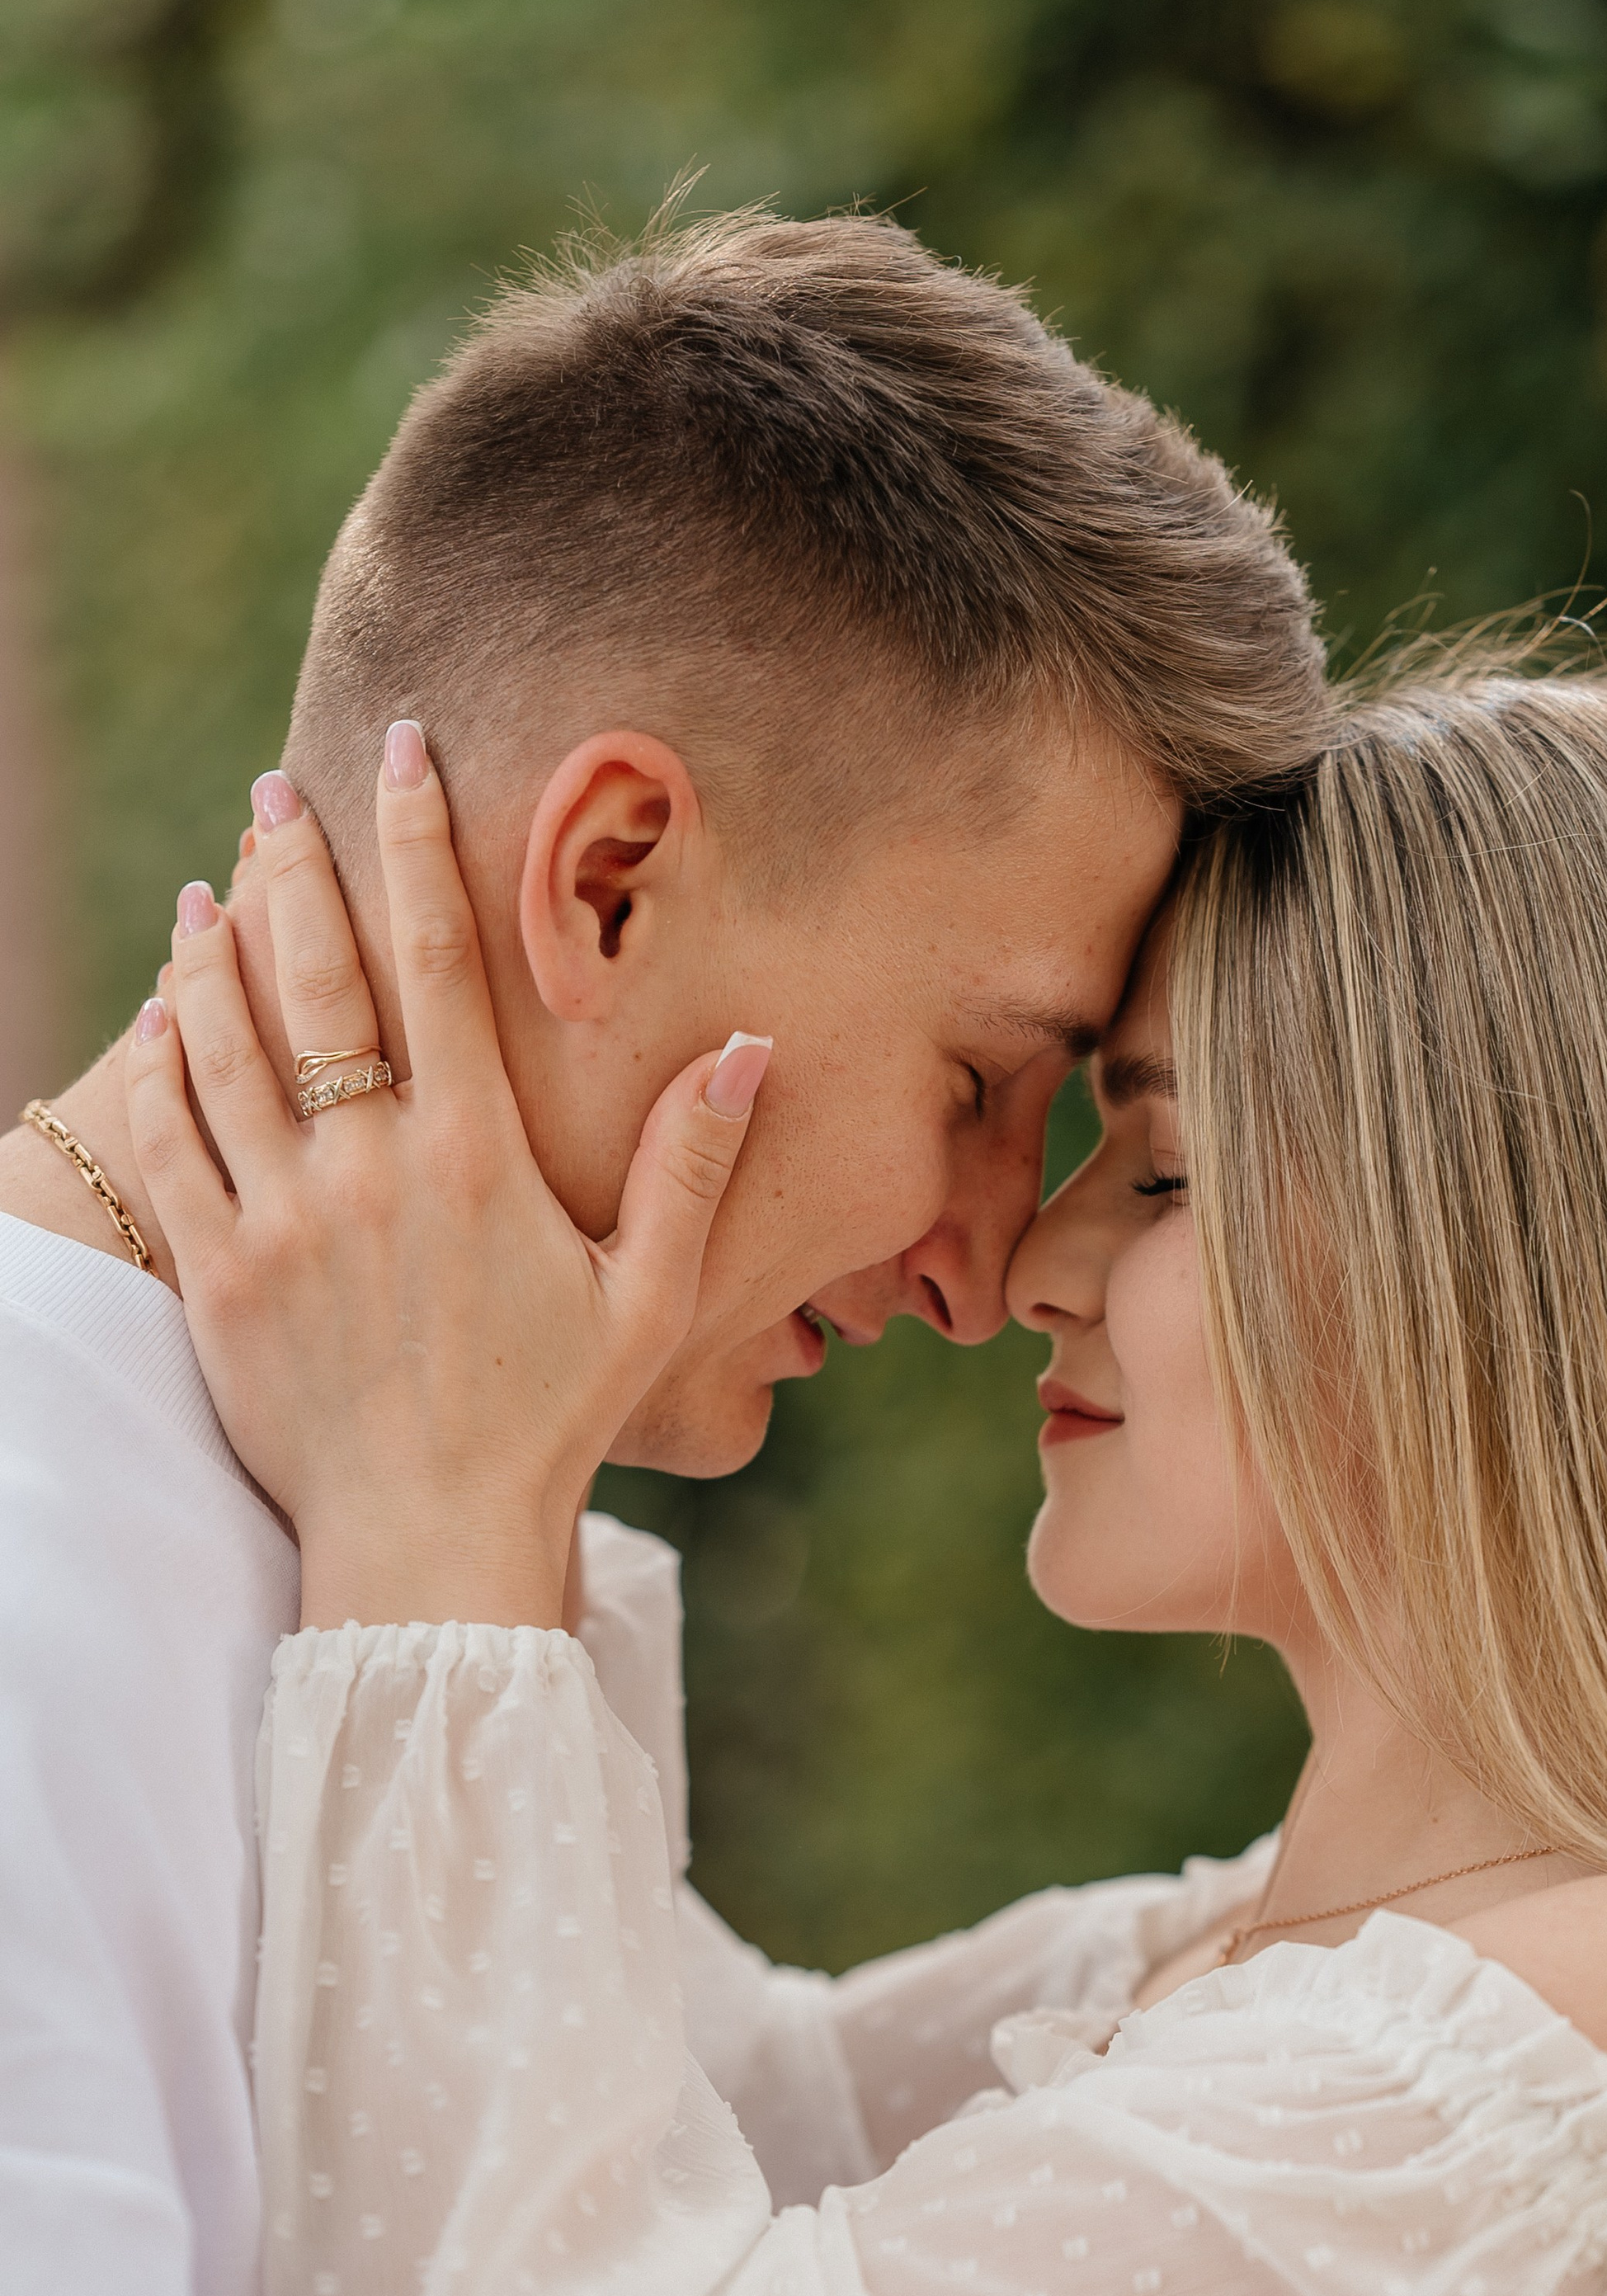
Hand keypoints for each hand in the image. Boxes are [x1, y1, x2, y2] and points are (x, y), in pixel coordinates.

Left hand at [125, 728, 770, 1628]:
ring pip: (226, 1043)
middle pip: (318, 976)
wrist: (429, 1539)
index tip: (399, 756)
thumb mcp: (649, 1296)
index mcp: (476, 1159)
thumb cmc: (552, 1418)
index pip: (435, 962)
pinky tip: (167, 1002)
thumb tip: (753, 1049)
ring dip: (215, 946)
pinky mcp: (219, 1274)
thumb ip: (691, 1165)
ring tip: (216, 877)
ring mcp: (282, 1219)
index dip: (415, 846)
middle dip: (297, 864)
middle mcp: (370, 1170)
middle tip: (278, 788)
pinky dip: (163, 1056)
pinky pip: (173, 1139)